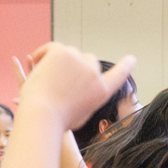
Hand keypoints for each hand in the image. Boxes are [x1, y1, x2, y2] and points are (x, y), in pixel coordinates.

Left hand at [20, 44, 136, 131]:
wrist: (42, 114)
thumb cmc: (57, 120)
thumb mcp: (79, 114)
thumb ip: (85, 96)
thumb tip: (80, 85)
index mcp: (101, 92)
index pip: (120, 75)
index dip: (126, 66)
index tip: (132, 59)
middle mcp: (94, 74)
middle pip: (89, 60)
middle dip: (76, 65)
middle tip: (58, 79)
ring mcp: (79, 60)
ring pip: (70, 53)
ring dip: (58, 61)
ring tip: (44, 78)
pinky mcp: (63, 51)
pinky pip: (53, 47)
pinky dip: (43, 53)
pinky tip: (35, 63)